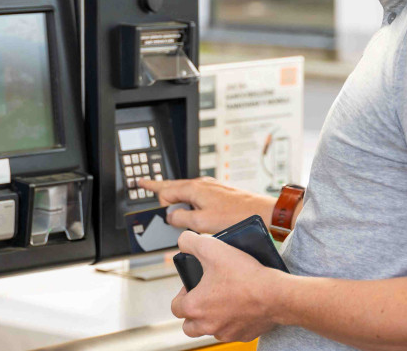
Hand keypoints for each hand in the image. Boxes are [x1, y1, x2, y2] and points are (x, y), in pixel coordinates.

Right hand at [137, 176, 275, 233]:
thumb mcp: (201, 222)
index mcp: (193, 188)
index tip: (154, 206)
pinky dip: (188, 199)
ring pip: (186, 190)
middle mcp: (201, 184)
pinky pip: (197, 194)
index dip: (159, 202)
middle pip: (173, 185)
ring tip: (165, 198)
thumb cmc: (236, 216)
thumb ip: (181, 218)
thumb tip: (171, 216)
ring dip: (174, 195)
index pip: (166, 191)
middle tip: (143, 183)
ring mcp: (211, 188)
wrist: (263, 212)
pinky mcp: (220, 194)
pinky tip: (191, 207)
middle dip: (158, 186)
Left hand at [171, 230, 284, 341]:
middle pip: (190, 326)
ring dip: (212, 318)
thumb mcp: (212, 248)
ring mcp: (227, 333)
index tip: (194, 284)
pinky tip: (241, 305)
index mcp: (195, 308)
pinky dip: (233, 321)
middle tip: (204, 296)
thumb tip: (183, 243)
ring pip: (211, 330)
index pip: (175, 307)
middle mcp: (208, 325)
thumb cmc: (244, 274)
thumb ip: (189, 242)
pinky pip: (232, 331)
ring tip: (223, 299)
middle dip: (193, 313)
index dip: (182, 293)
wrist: (277, 294)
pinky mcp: (245, 335)